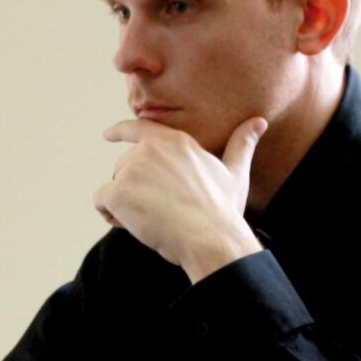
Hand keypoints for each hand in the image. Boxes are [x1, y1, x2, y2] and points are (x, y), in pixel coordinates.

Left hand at [93, 116, 267, 280]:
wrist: (211, 238)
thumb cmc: (224, 210)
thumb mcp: (235, 172)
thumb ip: (242, 144)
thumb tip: (260, 122)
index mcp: (175, 140)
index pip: (139, 128)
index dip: (120, 131)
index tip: (108, 135)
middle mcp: (150, 149)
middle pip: (124, 166)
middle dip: (134, 189)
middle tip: (159, 211)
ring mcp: (132, 169)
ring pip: (113, 185)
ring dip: (125, 204)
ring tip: (151, 219)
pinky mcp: (118, 192)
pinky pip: (101, 202)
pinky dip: (110, 215)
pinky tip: (133, 225)